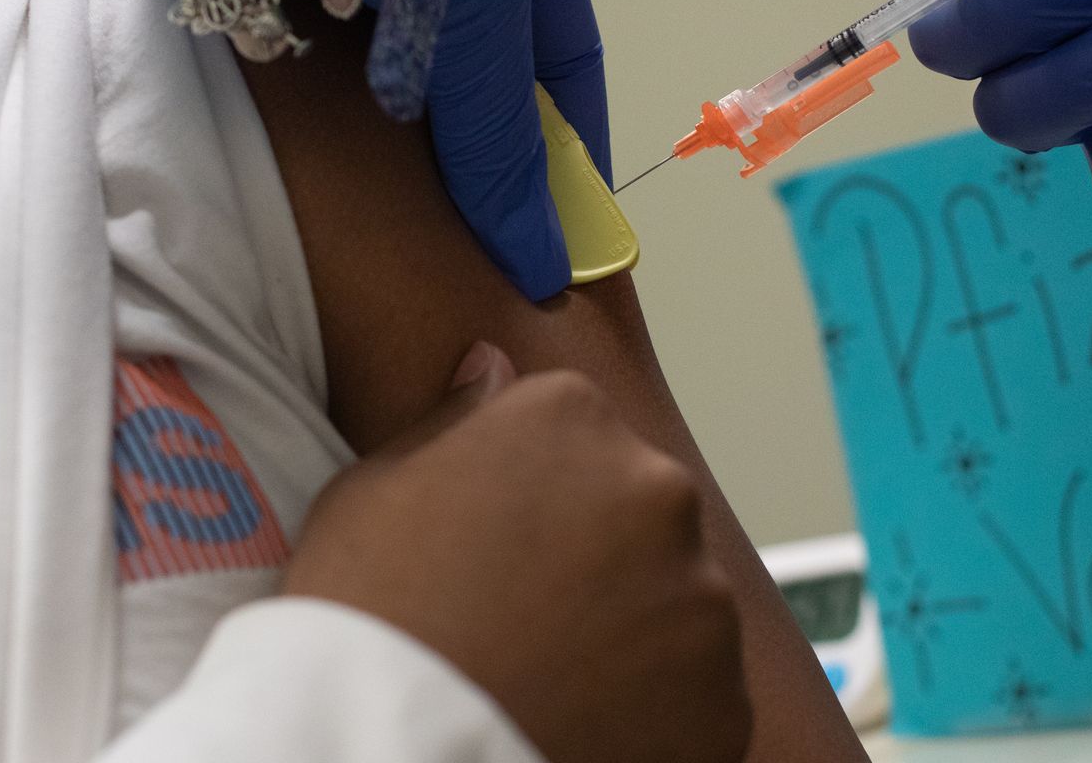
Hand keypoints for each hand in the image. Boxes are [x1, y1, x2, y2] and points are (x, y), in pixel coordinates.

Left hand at [113, 0, 606, 300]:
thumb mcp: (480, 19)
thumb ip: (501, 143)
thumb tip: (543, 263)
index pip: (561, 75)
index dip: (564, 158)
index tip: (556, 244)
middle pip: (465, 88)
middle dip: (467, 168)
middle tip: (460, 265)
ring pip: (382, 86)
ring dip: (384, 153)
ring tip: (384, 247)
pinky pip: (309, 69)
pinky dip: (315, 120)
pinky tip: (314, 180)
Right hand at [284, 342, 751, 762]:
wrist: (394, 751)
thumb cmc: (367, 616)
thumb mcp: (374, 486)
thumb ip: (454, 418)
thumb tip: (493, 367)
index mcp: (569, 414)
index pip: (574, 431)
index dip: (530, 494)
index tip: (496, 545)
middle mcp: (654, 487)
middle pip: (636, 508)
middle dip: (595, 554)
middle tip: (522, 615)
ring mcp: (700, 594)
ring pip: (675, 600)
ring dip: (631, 629)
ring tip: (549, 675)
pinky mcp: (725, 695)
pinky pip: (698, 691)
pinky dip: (656, 709)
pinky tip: (582, 720)